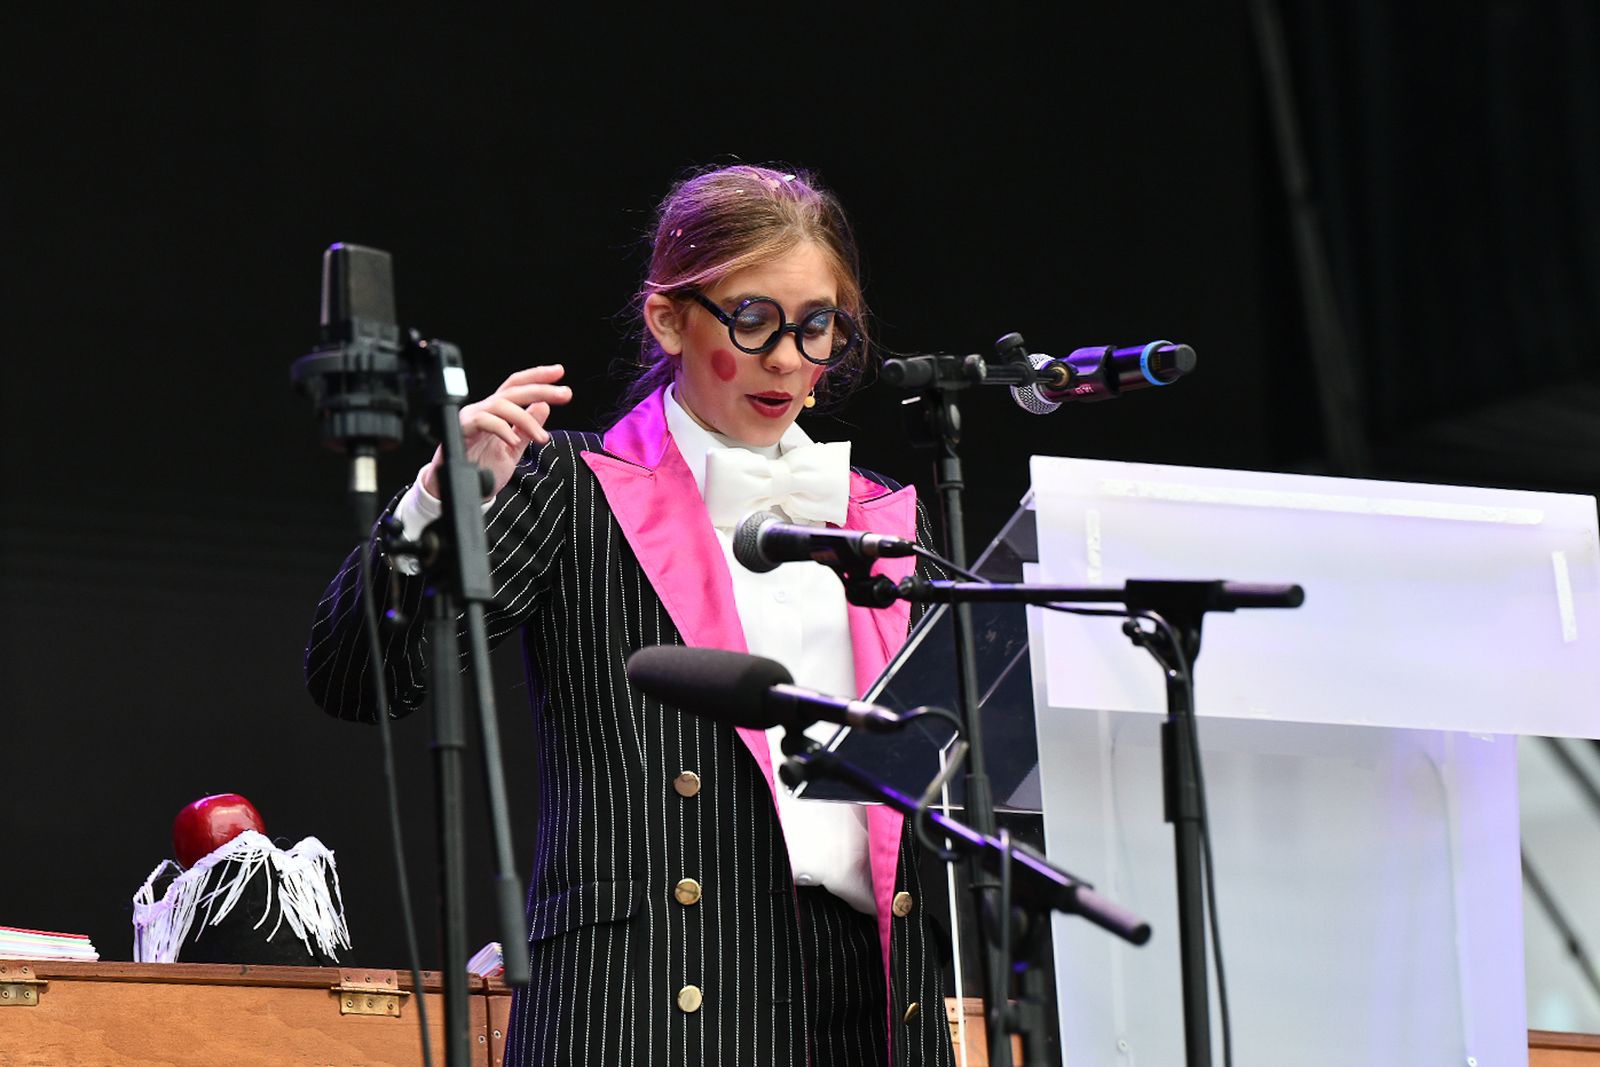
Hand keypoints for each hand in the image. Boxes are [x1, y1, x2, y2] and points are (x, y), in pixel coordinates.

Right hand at [421, 365, 571, 498]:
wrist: (458, 488)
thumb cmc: (482, 467)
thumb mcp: (514, 448)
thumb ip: (527, 429)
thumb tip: (544, 406)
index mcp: (497, 412)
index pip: (517, 387)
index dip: (537, 377)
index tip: (559, 372)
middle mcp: (484, 410)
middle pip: (513, 390)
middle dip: (541, 389)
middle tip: (564, 393)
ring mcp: (472, 418)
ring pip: (501, 405)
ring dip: (526, 420)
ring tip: (541, 437)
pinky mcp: (461, 429)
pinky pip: (483, 421)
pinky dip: (502, 430)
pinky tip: (513, 442)